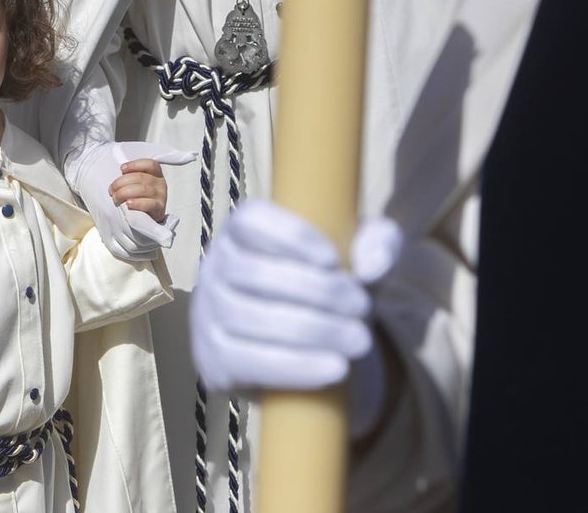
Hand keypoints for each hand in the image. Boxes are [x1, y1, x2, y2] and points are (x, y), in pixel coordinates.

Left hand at [109, 159, 167, 222]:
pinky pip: (148, 204)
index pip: (149, 164)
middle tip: (112, 190)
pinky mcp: (159, 208)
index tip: (122, 169)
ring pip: (142, 189)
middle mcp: (160, 183)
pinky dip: (137, 203)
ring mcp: (161, 196)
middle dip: (121, 182)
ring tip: (116, 199)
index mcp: (155, 174)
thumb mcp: (136, 184)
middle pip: (140, 177)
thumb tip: (119, 175)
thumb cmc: (139, 198)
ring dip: (124, 193)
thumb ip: (131, 177)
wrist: (147, 219)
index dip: (134, 165)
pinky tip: (128, 204)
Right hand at [191, 200, 401, 434]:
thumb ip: (379, 244)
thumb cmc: (329, 289)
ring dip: (315, 331)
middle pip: (257, 273)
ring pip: (253, 318)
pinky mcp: (214, 361)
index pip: (251, 220)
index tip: (334, 259)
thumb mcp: (361, 258)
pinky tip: (336, 368)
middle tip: (363, 308)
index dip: (291, 235)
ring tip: (360, 340)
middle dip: (319, 292)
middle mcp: (214, 268)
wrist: (303, 351)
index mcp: (241, 233)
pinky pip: (250, 362)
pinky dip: (297, 367)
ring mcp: (207, 316)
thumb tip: (371, 267)